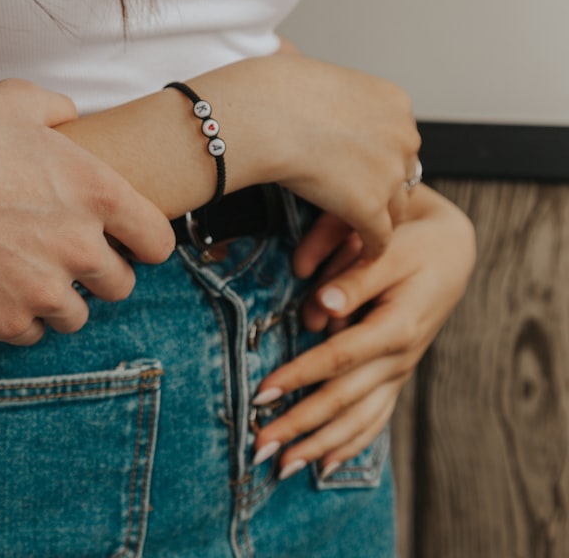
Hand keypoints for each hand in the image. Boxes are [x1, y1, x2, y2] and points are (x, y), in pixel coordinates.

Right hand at [0, 79, 175, 345]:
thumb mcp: (16, 102)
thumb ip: (59, 109)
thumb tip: (71, 117)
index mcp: (98, 193)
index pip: (157, 241)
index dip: (143, 243)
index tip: (126, 244)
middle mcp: (80, 246)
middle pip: (120, 285)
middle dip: (98, 273)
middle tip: (64, 258)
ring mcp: (43, 289)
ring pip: (76, 316)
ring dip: (58, 300)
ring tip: (26, 277)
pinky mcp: (4, 319)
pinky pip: (31, 334)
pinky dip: (18, 318)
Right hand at [250, 54, 421, 258]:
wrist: (261, 115)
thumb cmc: (267, 90)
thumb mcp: (306, 69)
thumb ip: (313, 80)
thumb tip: (284, 56)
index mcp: (393, 101)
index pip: (397, 138)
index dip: (375, 156)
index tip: (355, 169)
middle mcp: (403, 135)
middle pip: (402, 171)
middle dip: (379, 185)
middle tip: (353, 200)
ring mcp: (390, 172)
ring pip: (394, 206)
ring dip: (375, 218)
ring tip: (356, 231)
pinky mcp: (371, 206)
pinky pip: (379, 236)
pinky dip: (370, 246)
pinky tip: (359, 254)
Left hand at [250, 184, 474, 477]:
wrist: (452, 252)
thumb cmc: (414, 244)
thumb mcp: (388, 249)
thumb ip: (353, 278)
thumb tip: (323, 305)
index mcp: (397, 326)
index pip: (339, 358)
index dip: (299, 376)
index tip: (261, 394)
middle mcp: (400, 357)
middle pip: (344, 400)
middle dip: (299, 426)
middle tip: (260, 447)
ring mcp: (399, 370)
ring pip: (359, 419)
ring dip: (319, 445)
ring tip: (283, 467)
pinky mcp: (396, 375)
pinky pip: (374, 419)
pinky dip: (350, 444)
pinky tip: (325, 466)